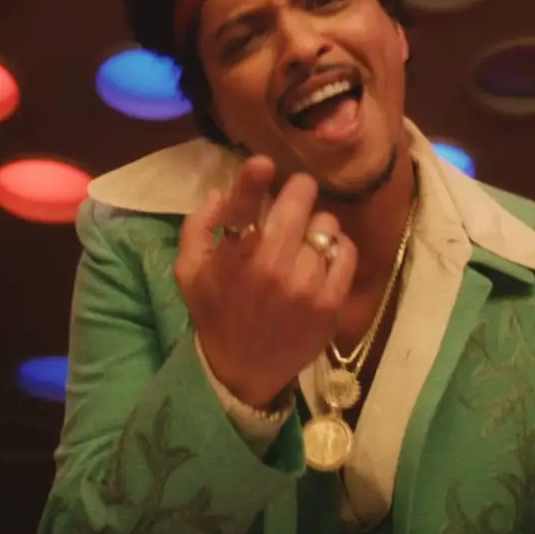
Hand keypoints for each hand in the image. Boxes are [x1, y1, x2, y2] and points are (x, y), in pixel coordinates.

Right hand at [175, 154, 357, 409]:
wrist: (244, 371)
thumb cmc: (215, 313)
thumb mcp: (188, 271)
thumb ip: (199, 226)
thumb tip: (223, 192)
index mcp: (232, 260)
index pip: (241, 212)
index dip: (251, 182)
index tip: (262, 162)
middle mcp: (270, 270)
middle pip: (297, 204)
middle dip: (297, 191)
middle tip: (295, 194)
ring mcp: (305, 287)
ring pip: (325, 225)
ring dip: (315, 225)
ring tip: (304, 239)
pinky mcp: (331, 302)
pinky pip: (346, 251)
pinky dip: (336, 246)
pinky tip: (322, 256)